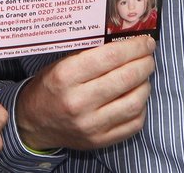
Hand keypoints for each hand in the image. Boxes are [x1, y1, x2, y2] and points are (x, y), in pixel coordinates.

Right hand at [15, 37, 154, 150]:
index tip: (145, 42)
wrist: (34, 123)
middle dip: (144, 63)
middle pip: (125, 78)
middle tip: (149, 56)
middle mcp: (78, 102)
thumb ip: (91, 53)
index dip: (134, 47)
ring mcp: (91, 125)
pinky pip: (134, 123)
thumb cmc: (51, 87)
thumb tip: (125, 42)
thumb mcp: (62, 63)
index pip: (110, 57)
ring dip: (145, 84)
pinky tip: (137, 96)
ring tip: (143, 76)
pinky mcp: (100, 141)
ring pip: (135, 102)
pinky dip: (141, 106)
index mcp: (66, 77)